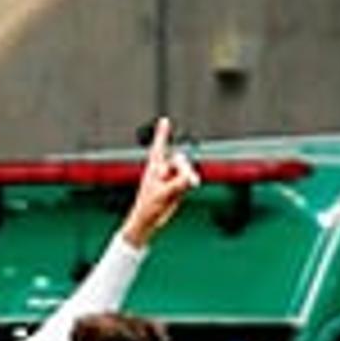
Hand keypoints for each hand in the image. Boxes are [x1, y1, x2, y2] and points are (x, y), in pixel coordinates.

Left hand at [118, 117, 200, 245]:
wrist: (148, 220)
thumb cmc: (148, 206)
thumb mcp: (163, 193)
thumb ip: (178, 183)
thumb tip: (191, 176)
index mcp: (154, 167)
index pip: (159, 146)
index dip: (162, 133)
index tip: (164, 120)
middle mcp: (163, 169)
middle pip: (180, 160)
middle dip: (185, 169)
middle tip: (190, 182)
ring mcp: (172, 177)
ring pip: (186, 170)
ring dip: (188, 178)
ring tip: (178, 192)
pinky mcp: (179, 186)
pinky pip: (189, 180)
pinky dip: (189, 183)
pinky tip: (185, 191)